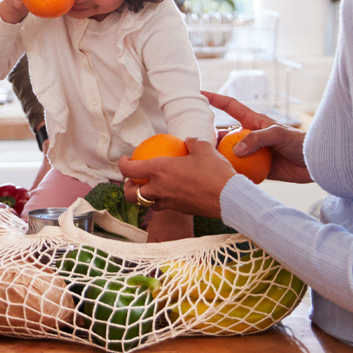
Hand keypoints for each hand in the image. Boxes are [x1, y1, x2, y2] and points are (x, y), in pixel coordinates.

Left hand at [118, 137, 234, 216]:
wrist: (229, 197)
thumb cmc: (215, 171)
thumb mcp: (204, 149)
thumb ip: (192, 143)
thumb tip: (188, 141)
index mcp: (160, 170)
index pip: (129, 170)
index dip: (122, 164)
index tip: (125, 160)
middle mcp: (159, 188)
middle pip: (131, 194)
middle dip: (127, 188)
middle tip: (133, 180)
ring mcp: (169, 202)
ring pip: (146, 203)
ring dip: (144, 196)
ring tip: (150, 188)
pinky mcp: (180, 210)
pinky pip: (164, 207)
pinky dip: (161, 201)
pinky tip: (170, 193)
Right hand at [203, 90, 312, 183]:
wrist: (315, 165)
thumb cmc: (300, 143)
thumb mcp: (279, 135)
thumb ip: (257, 139)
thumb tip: (236, 149)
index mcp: (254, 122)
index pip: (230, 107)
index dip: (215, 99)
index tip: (199, 94)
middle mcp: (250, 136)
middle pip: (224, 132)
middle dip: (209, 133)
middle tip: (194, 138)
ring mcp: (252, 152)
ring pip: (228, 152)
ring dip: (217, 156)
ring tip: (203, 160)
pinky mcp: (257, 168)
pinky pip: (239, 169)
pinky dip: (230, 172)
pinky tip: (221, 176)